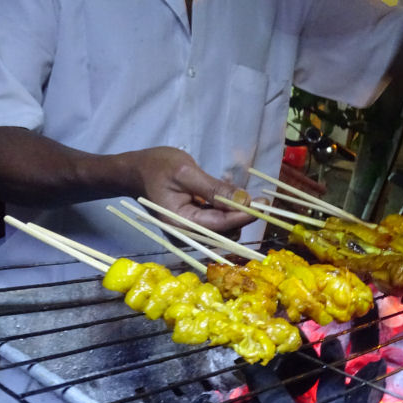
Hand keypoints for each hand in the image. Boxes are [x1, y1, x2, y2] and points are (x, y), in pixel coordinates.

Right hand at [125, 146, 256, 232]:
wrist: (136, 171)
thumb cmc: (157, 167)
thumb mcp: (186, 172)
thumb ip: (215, 188)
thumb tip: (245, 200)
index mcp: (181, 224)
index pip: (221, 225)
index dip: (245, 215)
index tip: (265, 205)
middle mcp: (187, 235)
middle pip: (225, 232)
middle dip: (242, 215)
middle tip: (258, 196)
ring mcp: (190, 232)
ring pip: (224, 230)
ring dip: (236, 213)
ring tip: (235, 191)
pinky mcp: (194, 226)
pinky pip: (217, 223)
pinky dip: (226, 210)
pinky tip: (227, 195)